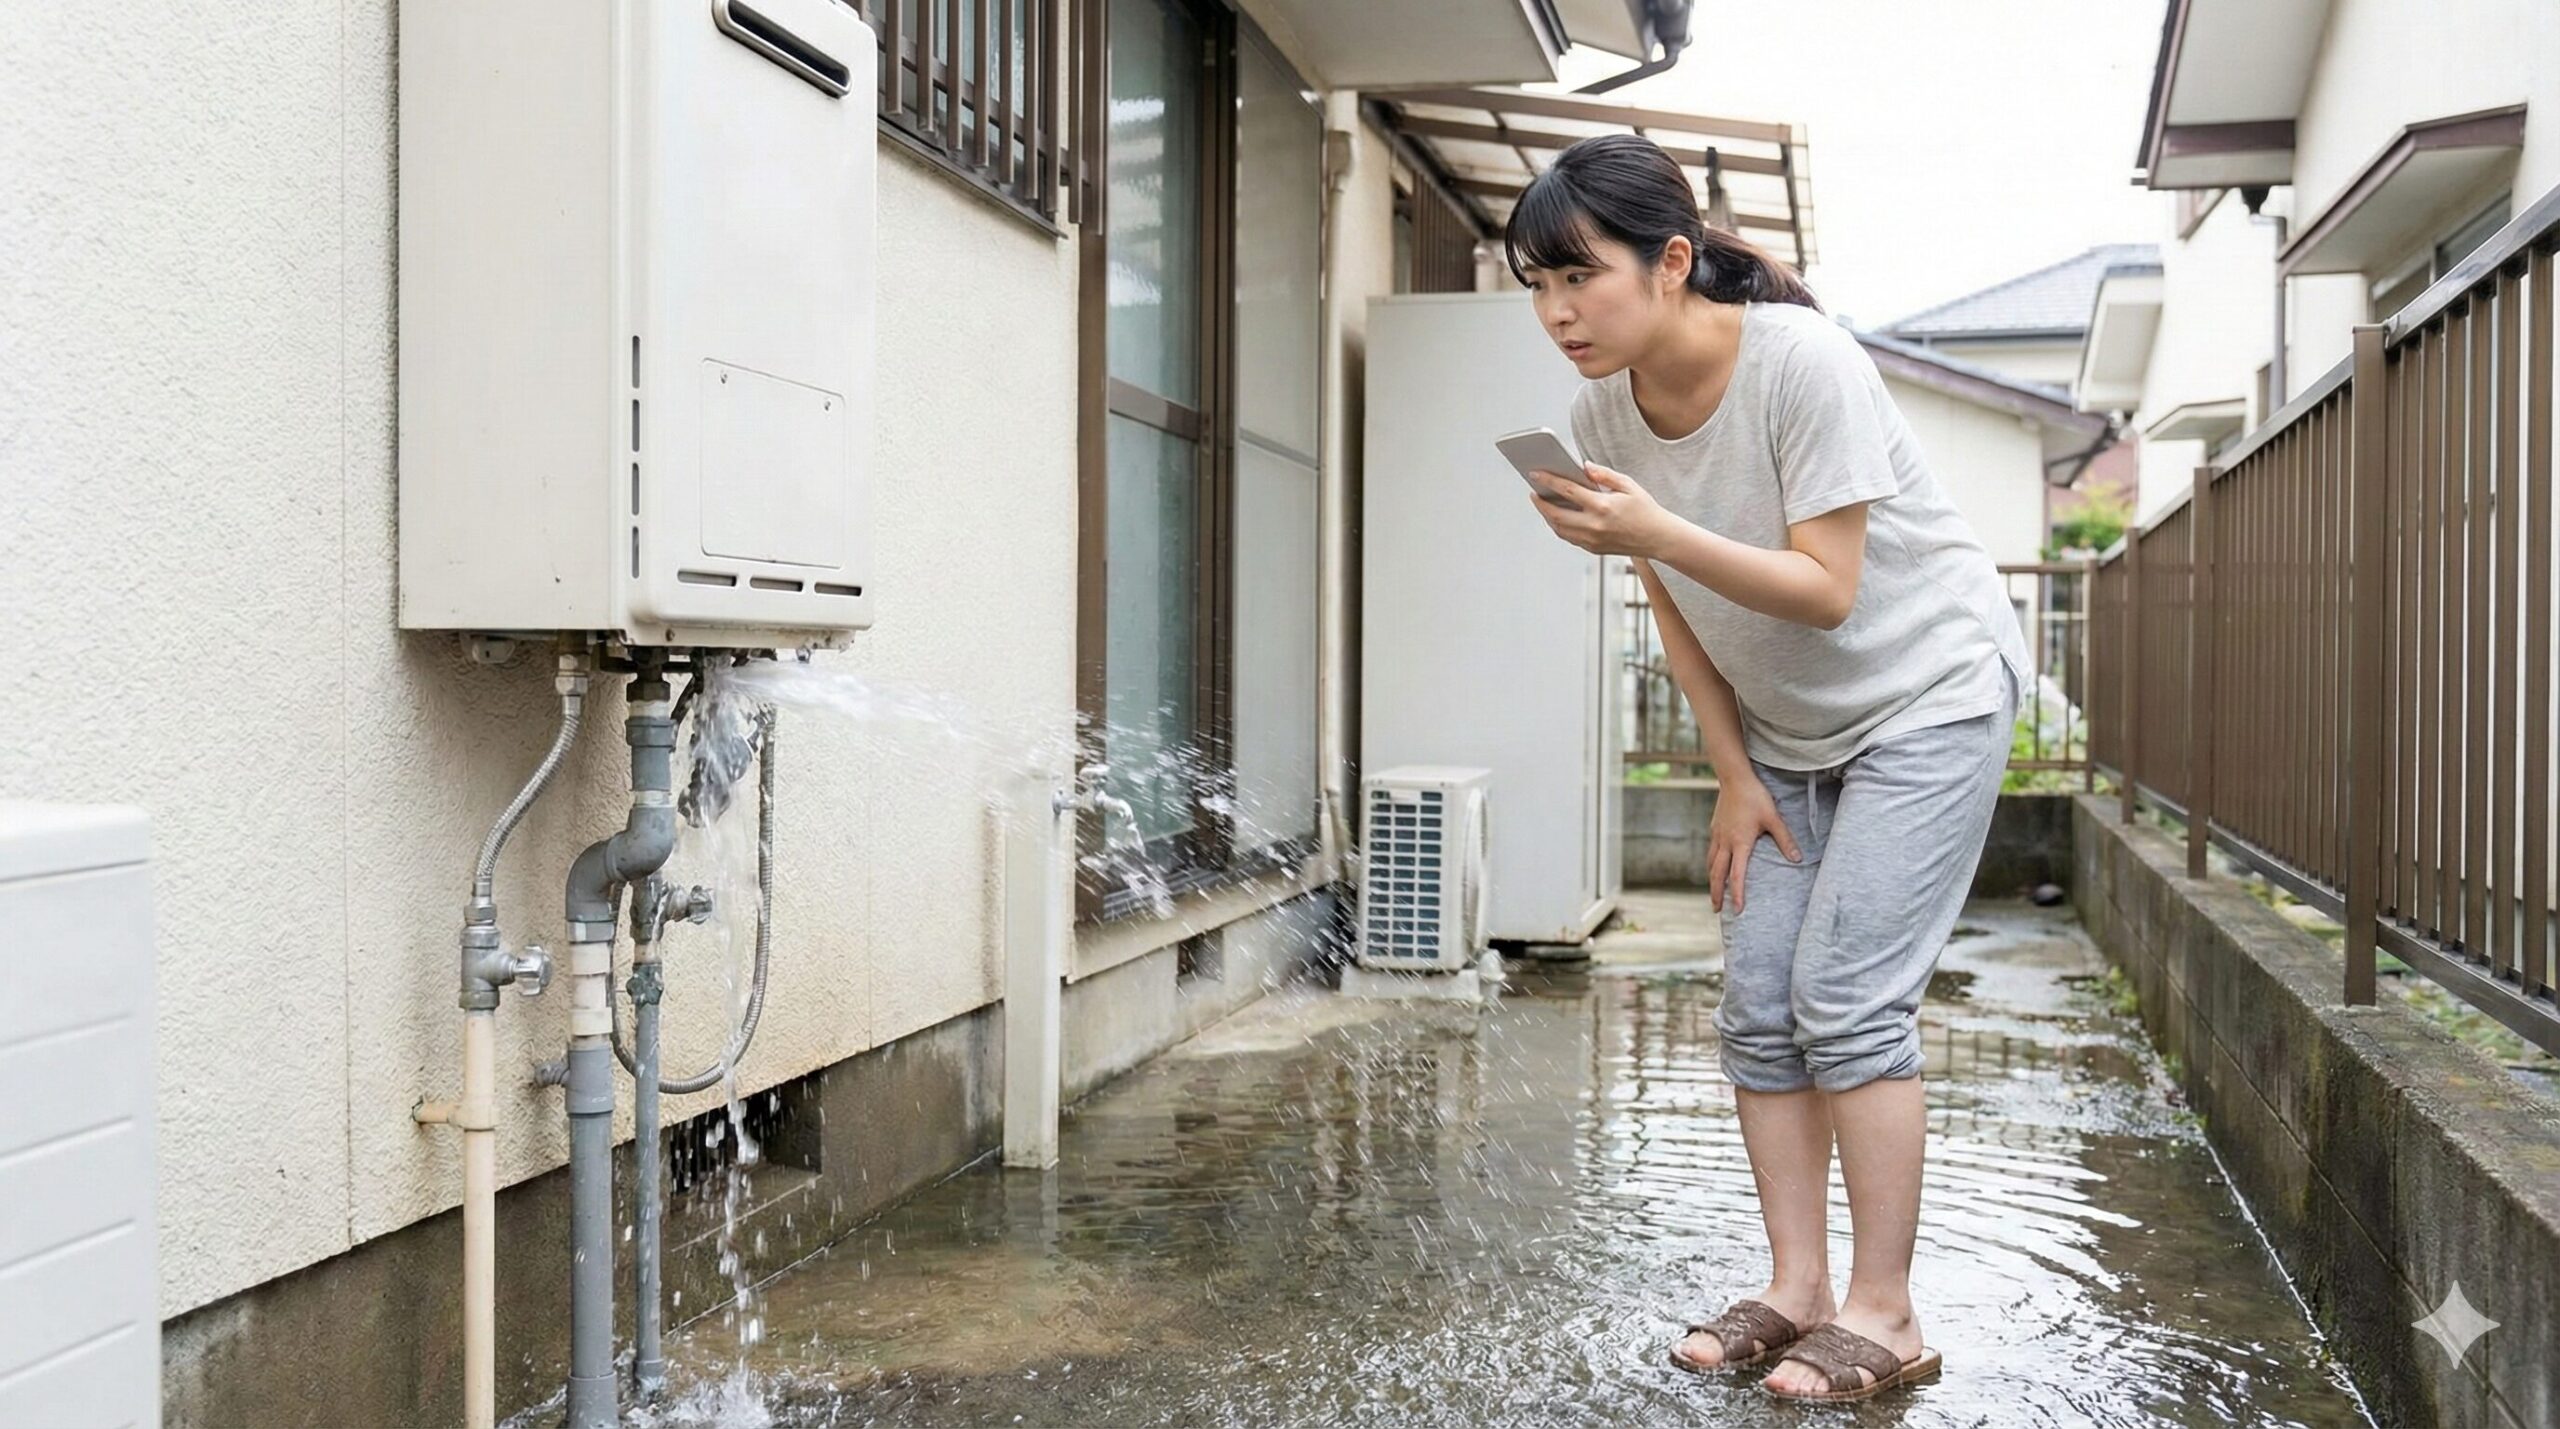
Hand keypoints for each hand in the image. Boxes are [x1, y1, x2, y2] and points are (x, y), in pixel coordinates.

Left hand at [1525, 462, 1677, 558]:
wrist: (1659, 538)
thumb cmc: (1646, 509)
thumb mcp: (1628, 485)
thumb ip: (1604, 474)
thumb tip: (1583, 467)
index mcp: (1602, 506)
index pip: (1566, 491)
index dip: (1547, 481)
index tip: (1534, 473)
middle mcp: (1594, 526)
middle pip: (1555, 514)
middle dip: (1540, 503)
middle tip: (1533, 492)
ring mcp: (1592, 540)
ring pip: (1559, 529)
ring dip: (1547, 516)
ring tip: (1543, 503)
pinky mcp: (1593, 549)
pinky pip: (1569, 537)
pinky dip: (1559, 526)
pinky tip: (1557, 516)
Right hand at [1706, 774, 1801, 913]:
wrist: (1734, 778)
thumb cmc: (1755, 797)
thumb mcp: (1773, 818)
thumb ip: (1785, 840)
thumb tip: (1797, 859)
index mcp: (1740, 843)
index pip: (1737, 875)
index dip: (1737, 894)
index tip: (1737, 910)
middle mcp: (1725, 842)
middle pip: (1717, 874)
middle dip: (1716, 894)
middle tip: (1716, 910)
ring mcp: (1717, 835)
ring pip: (1711, 864)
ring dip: (1712, 880)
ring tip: (1714, 893)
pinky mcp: (1715, 828)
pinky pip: (1711, 852)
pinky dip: (1711, 864)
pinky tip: (1714, 866)